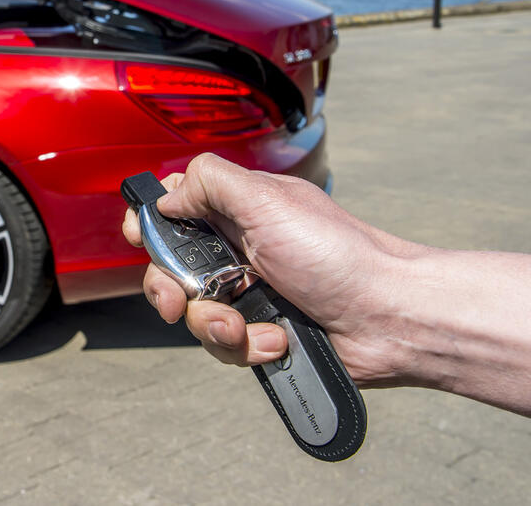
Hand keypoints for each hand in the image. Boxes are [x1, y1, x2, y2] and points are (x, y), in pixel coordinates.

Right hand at [122, 153, 419, 385]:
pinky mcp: (260, 334)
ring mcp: (248, 294)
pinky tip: (276, 339)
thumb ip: (209, 183)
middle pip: (169, 268)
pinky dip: (248, 346)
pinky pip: (225, 347)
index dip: (149, 222)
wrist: (388, 318)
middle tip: (178, 298)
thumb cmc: (338, 255)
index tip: (142, 237)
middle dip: (167, 287)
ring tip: (243, 324)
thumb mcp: (267, 200)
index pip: (173, 207)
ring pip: (193, 314)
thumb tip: (167, 195)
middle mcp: (238, 250)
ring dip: (213, 323)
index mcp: (237, 210)